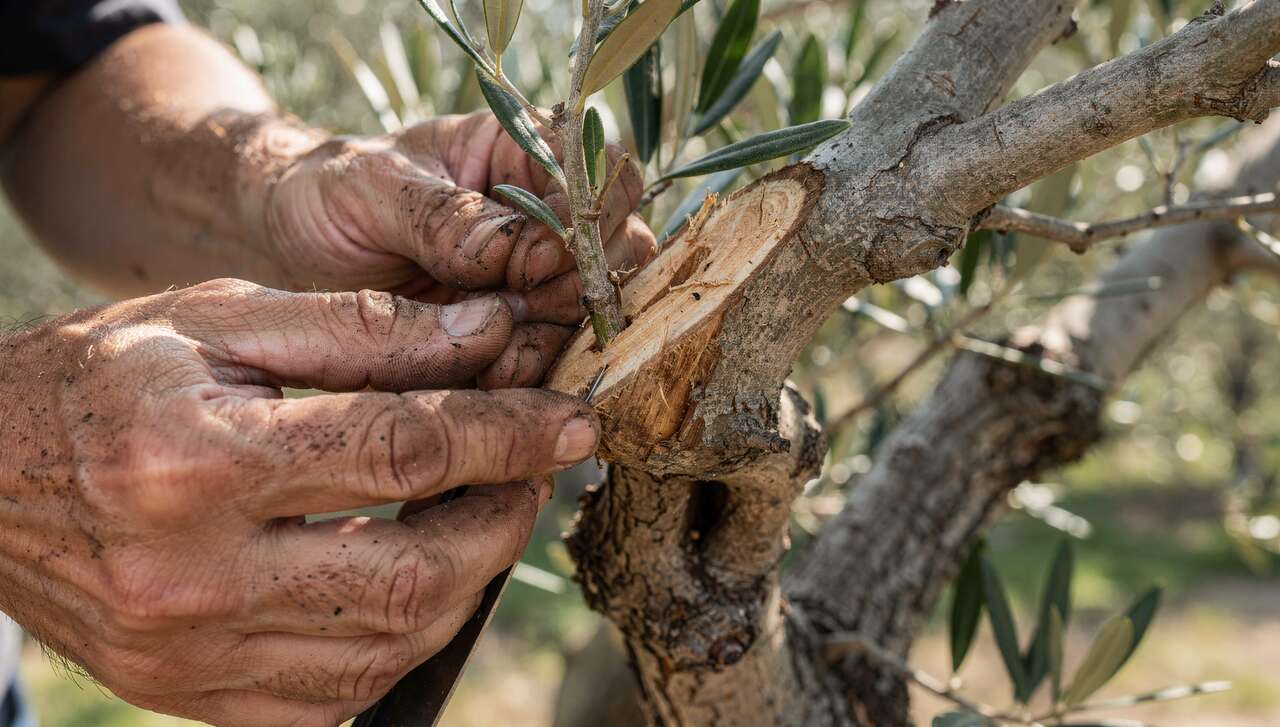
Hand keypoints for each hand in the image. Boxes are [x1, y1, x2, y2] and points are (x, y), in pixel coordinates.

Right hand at [0, 279, 598, 725]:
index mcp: (201, 460)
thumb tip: (489, 338)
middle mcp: (196, 574)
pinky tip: (413, 579)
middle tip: (532, 468)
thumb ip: (361, 330)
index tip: (576, 417)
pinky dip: (401, 639)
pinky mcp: (192, 699)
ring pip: (390, 646)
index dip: (511, 433)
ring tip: (481, 514)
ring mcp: (192, 656)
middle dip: (504, 519)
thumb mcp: (217, 319)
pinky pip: (339, 695)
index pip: (405, 451)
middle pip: (414, 574)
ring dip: (467, 580)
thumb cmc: (100, 379)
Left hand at [264, 111, 656, 386]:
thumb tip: (506, 249)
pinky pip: (554, 356)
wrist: (291, 252)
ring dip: (556, 341)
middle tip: (520, 314)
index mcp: (522, 151)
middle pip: (618, 248)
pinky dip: (532, 375)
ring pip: (593, 311)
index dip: (579, 221)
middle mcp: (547, 215)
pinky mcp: (520, 334)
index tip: (528, 262)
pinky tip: (492, 382)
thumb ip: (439, 214)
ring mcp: (540, 279)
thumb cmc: (330, 195)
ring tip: (499, 364)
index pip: (595, 173)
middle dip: (578, 289)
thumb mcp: (370, 187)